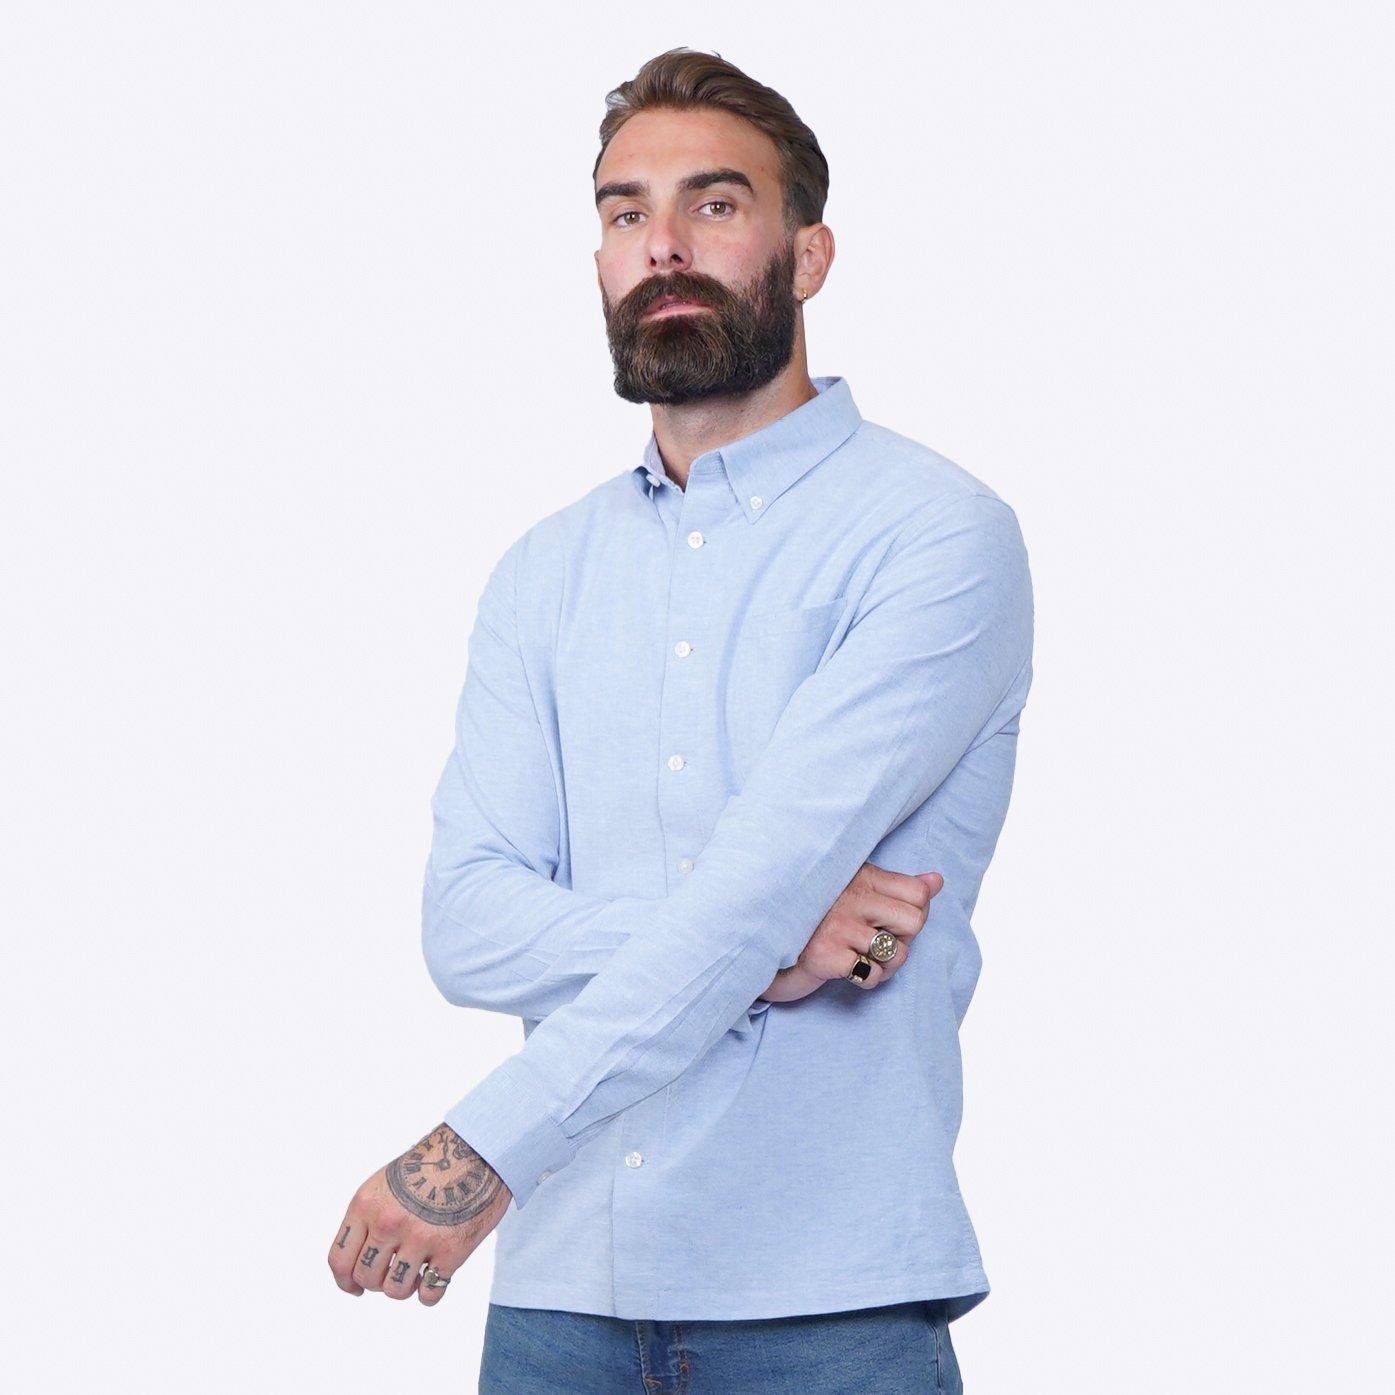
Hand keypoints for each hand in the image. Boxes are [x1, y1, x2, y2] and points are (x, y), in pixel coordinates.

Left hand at [327, 1122, 510, 1305]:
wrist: (476, 1150)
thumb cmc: (430, 1168)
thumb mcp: (385, 1184)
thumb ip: (368, 1219)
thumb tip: (358, 1264)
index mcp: (367, 1204)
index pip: (339, 1260)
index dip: (344, 1281)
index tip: (354, 1289)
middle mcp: (389, 1222)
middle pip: (366, 1278)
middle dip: (377, 1282)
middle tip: (394, 1271)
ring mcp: (420, 1237)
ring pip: (395, 1291)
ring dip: (404, 1288)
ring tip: (416, 1272)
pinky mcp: (451, 1250)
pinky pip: (429, 1295)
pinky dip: (430, 1293)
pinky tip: (436, 1275)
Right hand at [758, 864, 943, 1002]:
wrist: (763, 940)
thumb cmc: (816, 916)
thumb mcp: (855, 889)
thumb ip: (896, 885)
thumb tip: (937, 880)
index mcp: (860, 875)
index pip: (919, 892)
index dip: (916, 912)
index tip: (893, 920)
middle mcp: (851, 897)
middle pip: (915, 922)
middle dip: (904, 939)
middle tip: (877, 941)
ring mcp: (838, 927)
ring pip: (898, 953)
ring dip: (886, 964)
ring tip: (863, 958)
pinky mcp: (826, 956)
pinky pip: (872, 975)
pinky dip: (865, 979)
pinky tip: (847, 970)